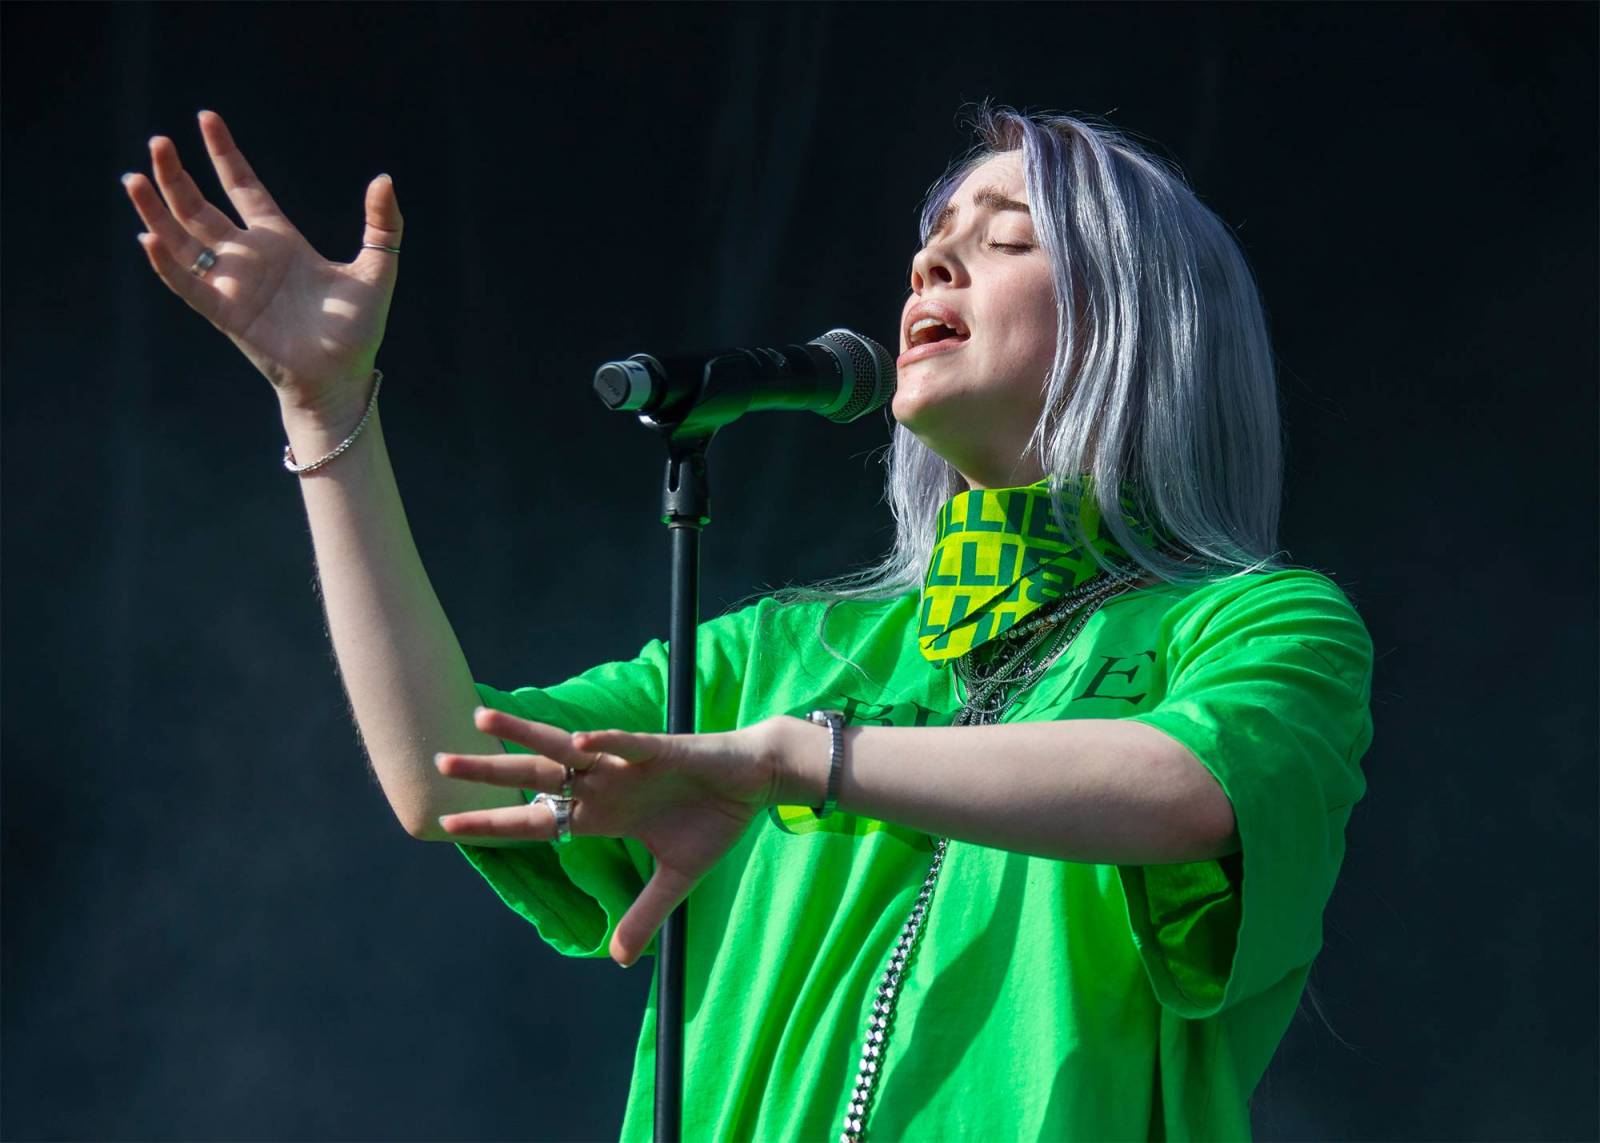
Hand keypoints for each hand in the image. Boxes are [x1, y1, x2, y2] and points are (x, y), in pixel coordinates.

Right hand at [122, 109, 402, 411]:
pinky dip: (167, 262)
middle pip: (201, 207)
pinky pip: (187, 284)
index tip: (206, 118)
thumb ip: (382, 225)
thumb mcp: (377, 269)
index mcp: (280, 241)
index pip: (243, 187)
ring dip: (158, 211)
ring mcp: (233, 284)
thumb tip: (384, 179)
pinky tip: (148, 236)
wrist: (343, 377)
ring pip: (182, 240)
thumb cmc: (357, 329)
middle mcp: (249, 258)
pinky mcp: (226, 313)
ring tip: (134, 179)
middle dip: (176, 176)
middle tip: (158, 142)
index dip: (225, 154)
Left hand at [434, 706, 792, 967]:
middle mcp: (604, 785)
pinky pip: (628, 745)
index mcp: (602, 813)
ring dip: (526, 736)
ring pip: (566, 747)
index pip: (538, 819)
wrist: (755, 781)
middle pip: (536, 776)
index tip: (448, 825)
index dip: (495, 824)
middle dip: (490, 772)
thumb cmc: (713, 819)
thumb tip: (618, 960)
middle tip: (439, 764)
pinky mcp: (662, 751)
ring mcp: (627, 765)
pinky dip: (605, 744)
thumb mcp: (676, 879)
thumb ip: (645, 914)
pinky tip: (578, 743)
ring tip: (482, 720)